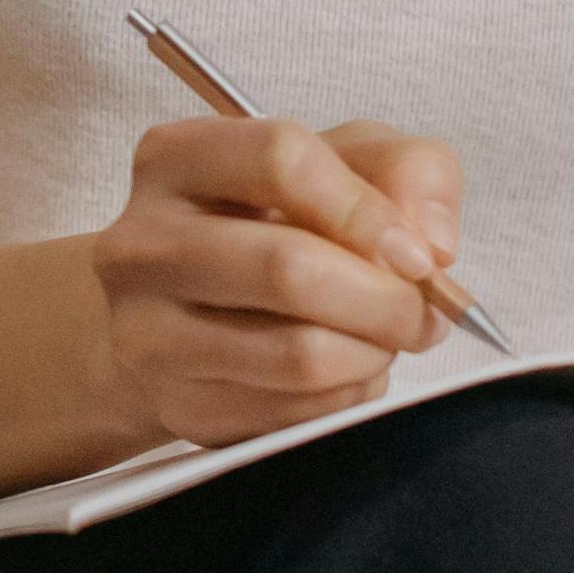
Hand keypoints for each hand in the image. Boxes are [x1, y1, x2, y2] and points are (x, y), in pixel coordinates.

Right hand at [88, 116, 463, 448]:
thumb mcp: (340, 166)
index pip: (281, 159)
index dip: (368, 209)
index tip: (415, 251)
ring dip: (372, 353)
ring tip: (383, 340)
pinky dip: (345, 396)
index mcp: (176, 159)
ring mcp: (147, 332)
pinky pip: (293, 412)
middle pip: (288, 267)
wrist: (181, 315)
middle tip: (422, 313)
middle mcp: (142, 243)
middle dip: (386, 300)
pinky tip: (344, 372)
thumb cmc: (269, 226)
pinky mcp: (176, 406)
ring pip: (297, 353)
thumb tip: (431, 242)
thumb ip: (406, 171)